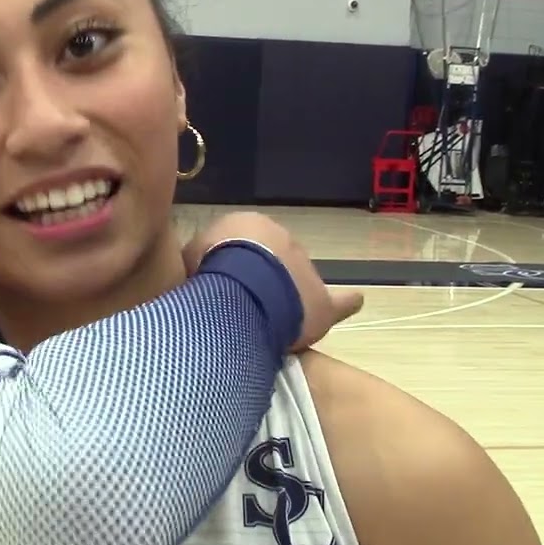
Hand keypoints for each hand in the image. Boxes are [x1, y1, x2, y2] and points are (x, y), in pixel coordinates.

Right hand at [183, 212, 362, 351]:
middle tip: (243, 303)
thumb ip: (198, 260)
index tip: (224, 284)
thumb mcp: (191, 257)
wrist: (241, 285)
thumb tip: (195, 270)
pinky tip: (352, 302)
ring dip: (286, 297)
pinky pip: (339, 302)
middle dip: (261, 279)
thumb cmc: (211, 269)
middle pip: (274, 263)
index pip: (245, 244)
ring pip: (297, 284)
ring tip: (269, 318)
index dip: (235, 266)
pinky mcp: (321, 303)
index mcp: (251, 226)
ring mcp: (306, 272)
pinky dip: (344, 303)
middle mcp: (283, 242)